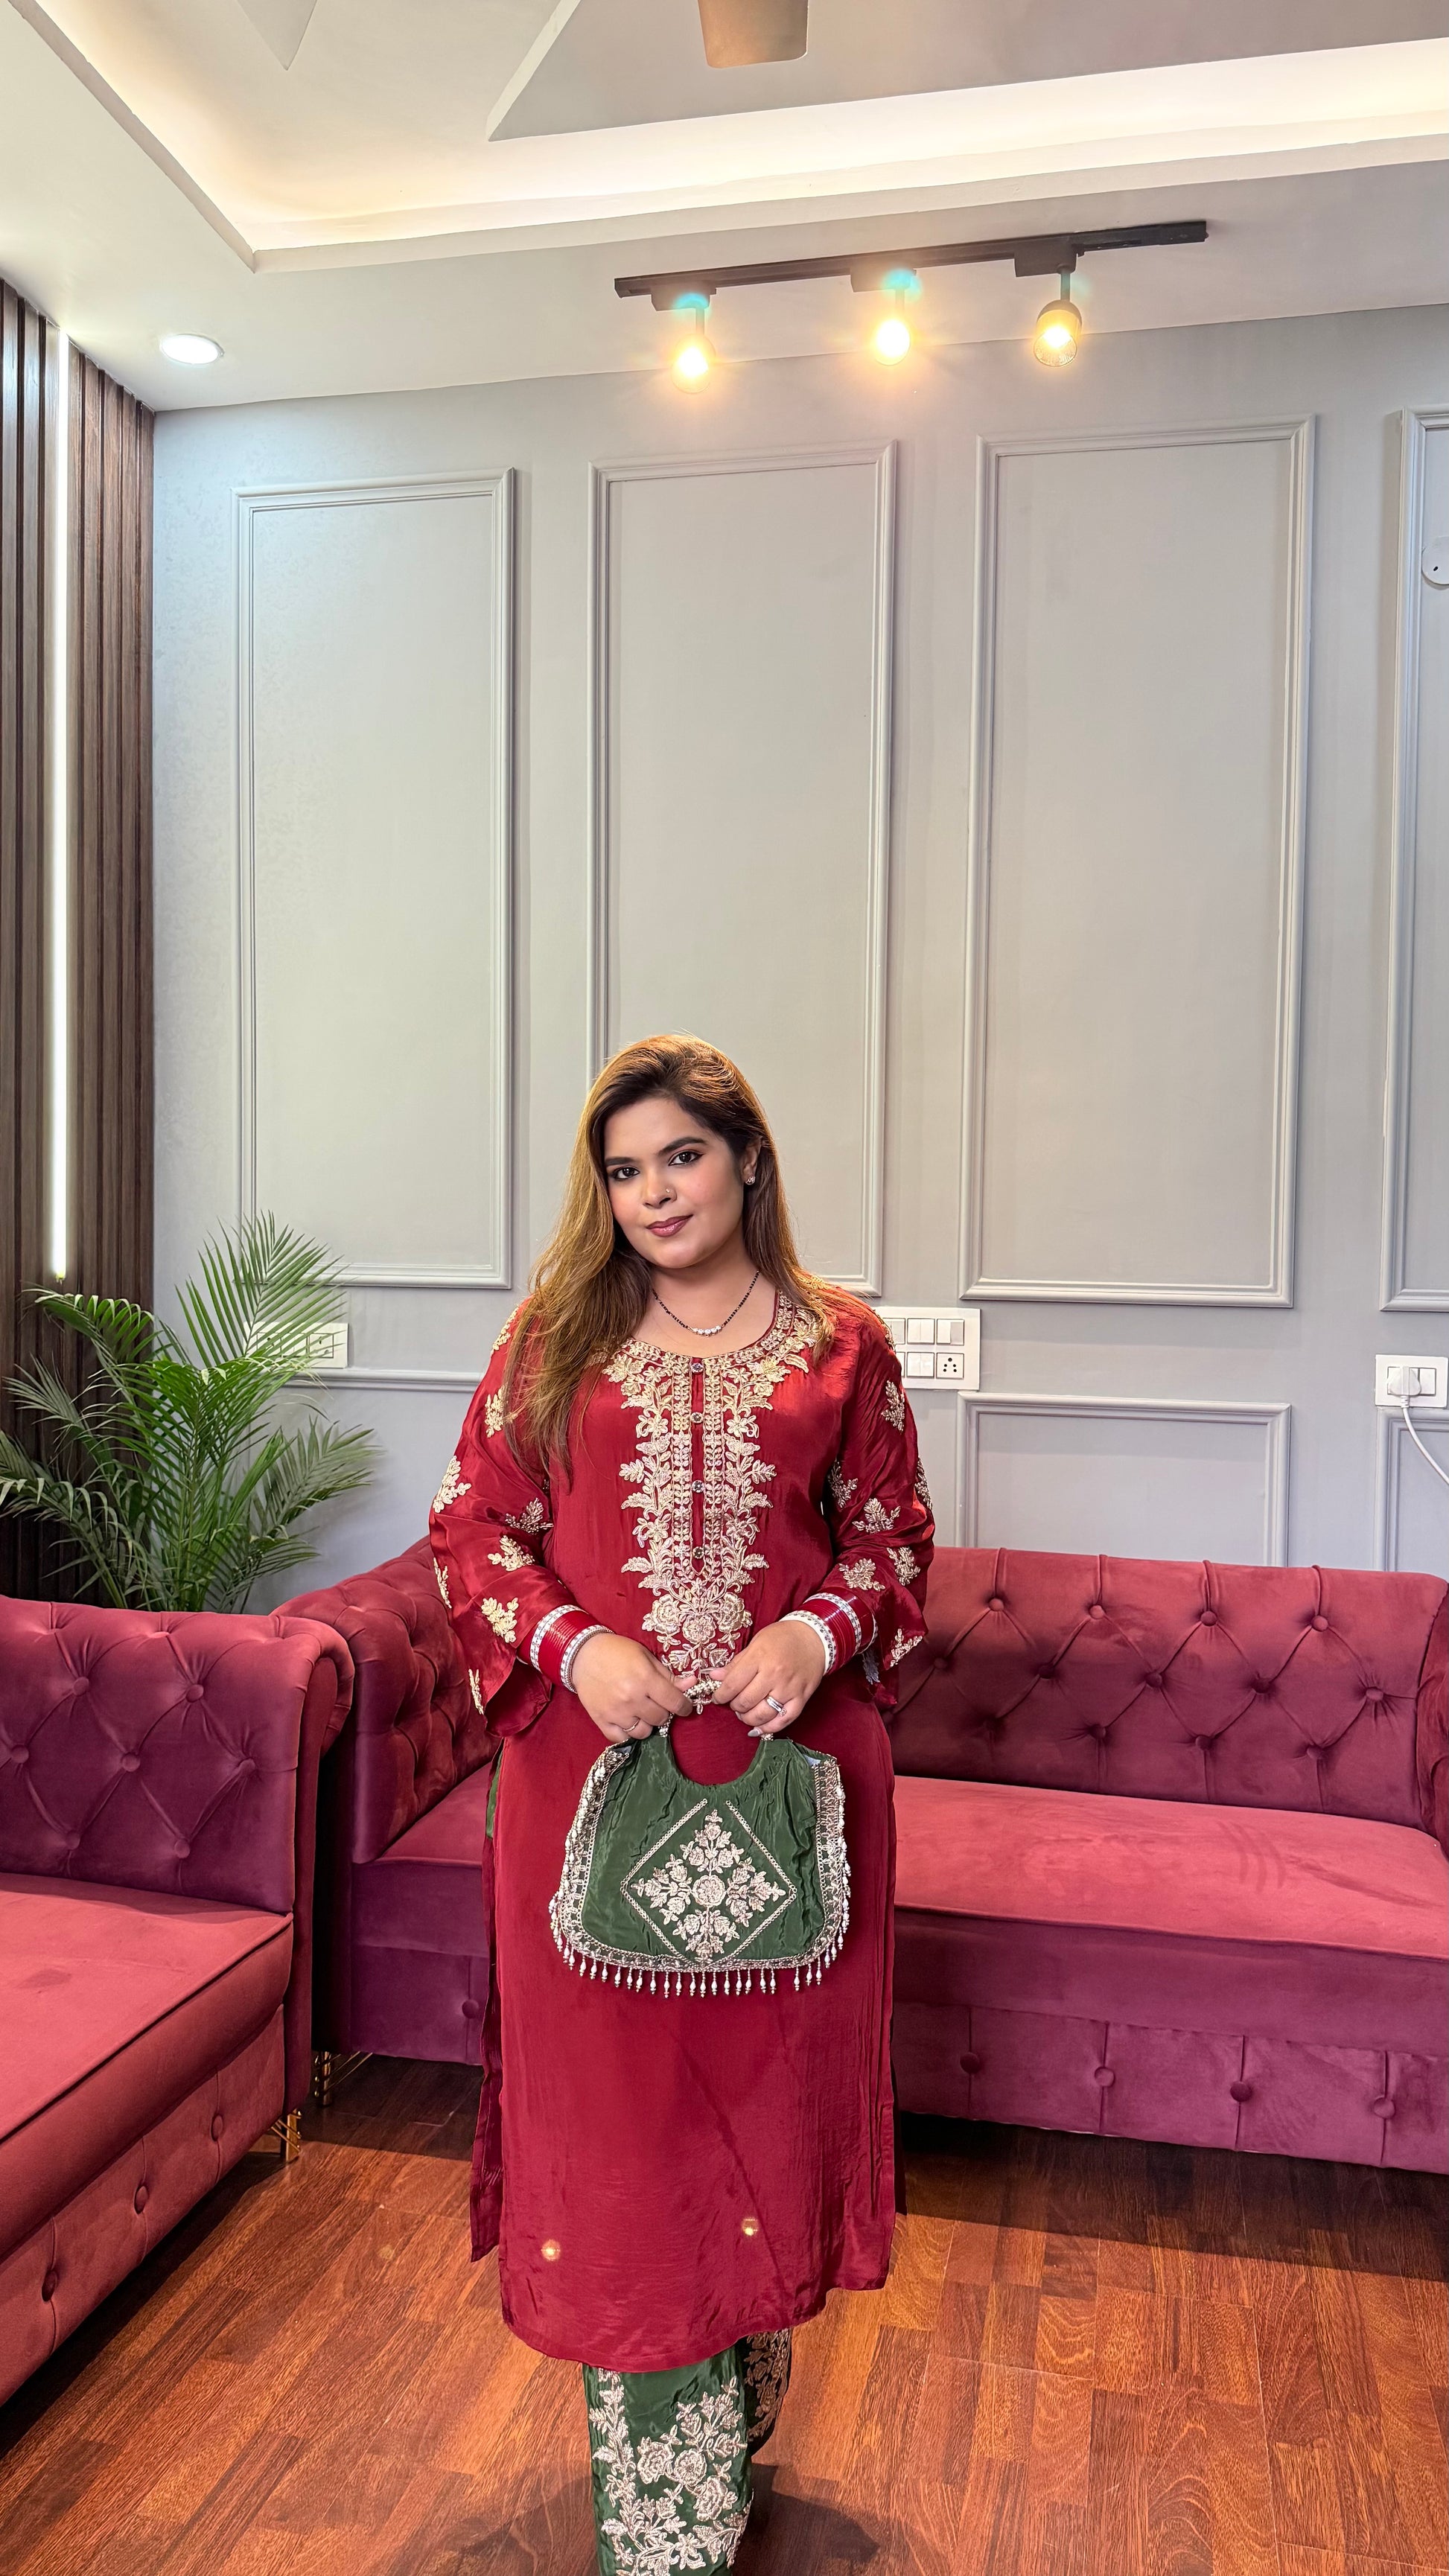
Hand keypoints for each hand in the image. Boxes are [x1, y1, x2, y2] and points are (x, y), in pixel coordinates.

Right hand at [570, 1632, 692, 1742]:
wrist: (583, 1654)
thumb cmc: (617, 1652)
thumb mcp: (646, 1656)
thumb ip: (668, 1675)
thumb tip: (692, 1684)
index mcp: (645, 1679)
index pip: (675, 1702)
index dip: (684, 1706)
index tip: (684, 1706)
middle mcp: (632, 1698)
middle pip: (660, 1719)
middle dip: (664, 1712)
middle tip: (657, 1703)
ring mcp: (616, 1712)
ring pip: (643, 1732)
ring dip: (647, 1724)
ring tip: (642, 1712)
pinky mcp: (601, 1720)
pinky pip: (621, 1739)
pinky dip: (628, 1733)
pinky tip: (629, 1721)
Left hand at [708, 1620, 827, 1734]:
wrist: (814, 1637)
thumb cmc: (783, 1638)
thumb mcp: (756, 1643)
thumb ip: (735, 1663)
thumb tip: (714, 1676)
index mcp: (759, 1657)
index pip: (732, 1684)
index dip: (721, 1695)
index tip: (718, 1697)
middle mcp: (774, 1674)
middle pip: (745, 1701)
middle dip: (734, 1706)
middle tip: (733, 1702)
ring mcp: (789, 1688)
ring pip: (762, 1714)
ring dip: (747, 1718)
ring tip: (745, 1713)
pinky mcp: (801, 1698)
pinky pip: (783, 1720)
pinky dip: (769, 1727)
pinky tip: (759, 1727)